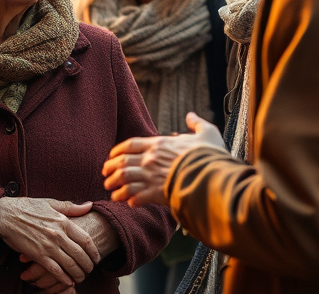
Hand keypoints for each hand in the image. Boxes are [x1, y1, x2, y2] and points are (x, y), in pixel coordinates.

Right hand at [0, 197, 98, 287]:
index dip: (94, 251)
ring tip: (82, 277)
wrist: (6, 215)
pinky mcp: (38, 255)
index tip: (97, 257)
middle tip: (91, 270)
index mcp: (63, 221)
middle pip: (80, 254)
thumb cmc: (28, 207)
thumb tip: (90, 205)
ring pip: (70, 264)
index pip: (86, 239)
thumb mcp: (51, 203)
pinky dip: (64, 278)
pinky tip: (68, 281)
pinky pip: (55, 270)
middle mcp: (58, 234)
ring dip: (78, 273)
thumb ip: (72, 207)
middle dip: (89, 265)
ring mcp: (48, 246)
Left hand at [102, 112, 223, 206]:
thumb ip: (197, 124)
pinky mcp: (156, 194)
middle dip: (111, 170)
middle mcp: (151, 159)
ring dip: (116, 186)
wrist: (213, 176)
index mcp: (159, 144)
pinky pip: (135, 196)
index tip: (111, 156)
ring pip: (125, 180)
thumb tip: (191, 115)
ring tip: (112, 193)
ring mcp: (152, 176)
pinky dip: (129, 200)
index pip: (130, 144)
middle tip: (105, 176)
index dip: (118, 151)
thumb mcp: (207, 133)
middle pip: (122, 162)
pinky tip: (128, 203)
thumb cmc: (210, 156)